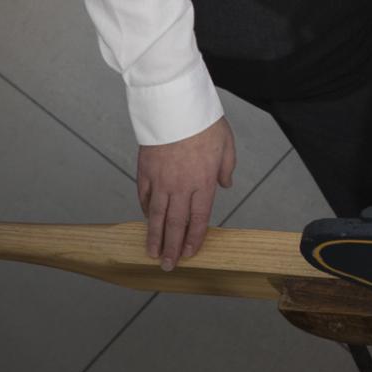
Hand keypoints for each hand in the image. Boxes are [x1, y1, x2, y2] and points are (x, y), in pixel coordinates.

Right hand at [136, 115, 234, 272]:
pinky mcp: (145, 172)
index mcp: (203, 182)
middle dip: (172, 247)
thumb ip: (226, 168)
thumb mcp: (227, 144)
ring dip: (154, 237)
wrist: (176, 106)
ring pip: (156, 216)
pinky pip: (144, 197)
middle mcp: (181, 187)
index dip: (194, 239)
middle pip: (175, 224)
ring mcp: (161, 181)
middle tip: (168, 266)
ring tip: (152, 254)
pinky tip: (146, 221)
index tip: (189, 254)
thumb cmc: (204, 123)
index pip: (199, 219)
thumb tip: (225, 185)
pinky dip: (145, 211)